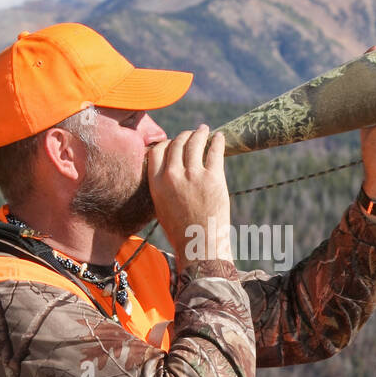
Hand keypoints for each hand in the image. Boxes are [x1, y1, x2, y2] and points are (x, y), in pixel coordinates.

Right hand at [147, 125, 232, 262]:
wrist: (200, 246)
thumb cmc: (181, 230)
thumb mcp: (161, 207)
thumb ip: (162, 186)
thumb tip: (168, 169)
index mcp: (156, 183)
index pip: (157, 150)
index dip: (166, 143)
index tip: (174, 142)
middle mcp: (172, 176)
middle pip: (176, 143)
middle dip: (185, 136)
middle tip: (192, 134)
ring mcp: (194, 175)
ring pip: (195, 143)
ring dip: (200, 134)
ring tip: (204, 130)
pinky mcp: (213, 178)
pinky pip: (215, 151)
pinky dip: (217, 141)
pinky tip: (219, 138)